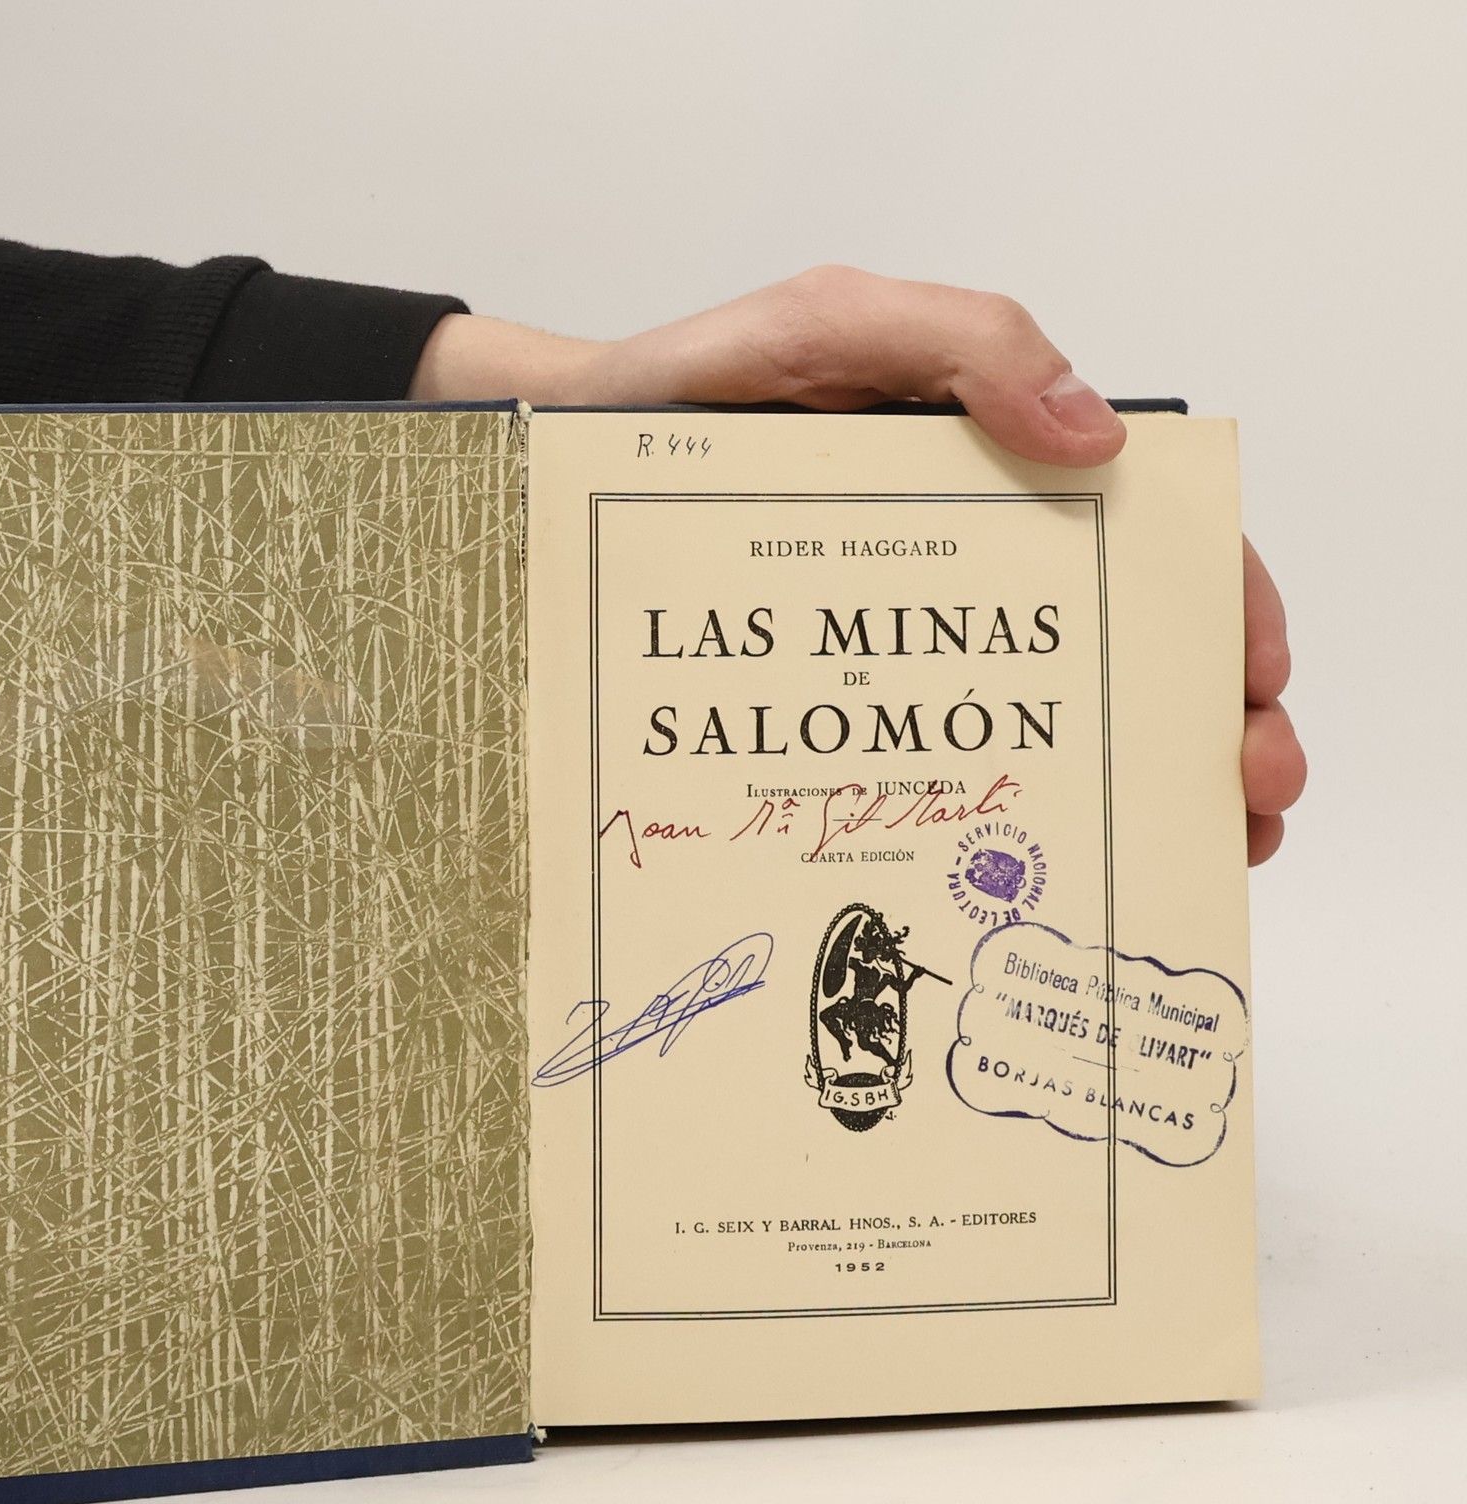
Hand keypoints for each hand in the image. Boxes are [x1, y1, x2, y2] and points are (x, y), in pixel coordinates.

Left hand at [412, 266, 1304, 862]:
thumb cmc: (690, 388)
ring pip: (1031, 723)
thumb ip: (960, 343)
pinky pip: (916, 765)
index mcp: (989, 471)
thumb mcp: (827, 326)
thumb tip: (1098, 435)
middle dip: (1205, 726)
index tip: (1253, 686)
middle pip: (1115, 650)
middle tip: (1246, 801)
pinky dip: (984, 820)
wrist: (555, 459)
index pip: (1145, 535)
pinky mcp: (823, 703)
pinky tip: (1017, 871)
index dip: (1222, 609)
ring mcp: (891, 644)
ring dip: (1126, 791)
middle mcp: (959, 566)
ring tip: (1174, 857)